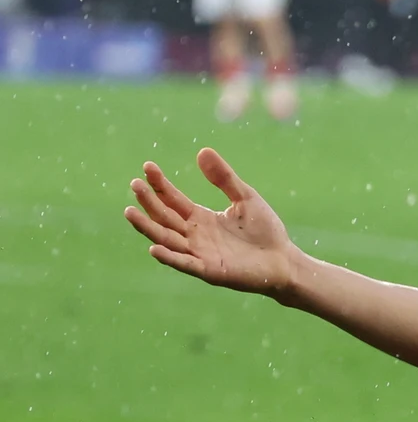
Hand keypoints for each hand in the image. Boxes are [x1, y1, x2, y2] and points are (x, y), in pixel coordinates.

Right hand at [125, 148, 301, 297]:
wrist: (284, 260)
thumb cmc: (265, 230)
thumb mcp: (245, 197)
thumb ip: (224, 178)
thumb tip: (202, 150)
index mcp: (200, 218)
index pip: (172, 199)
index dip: (159, 184)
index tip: (147, 166)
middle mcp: (194, 235)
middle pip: (164, 217)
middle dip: (149, 201)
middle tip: (135, 183)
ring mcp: (199, 253)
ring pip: (167, 239)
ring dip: (148, 226)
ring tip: (130, 211)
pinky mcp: (210, 270)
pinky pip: (185, 263)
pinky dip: (169, 257)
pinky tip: (154, 247)